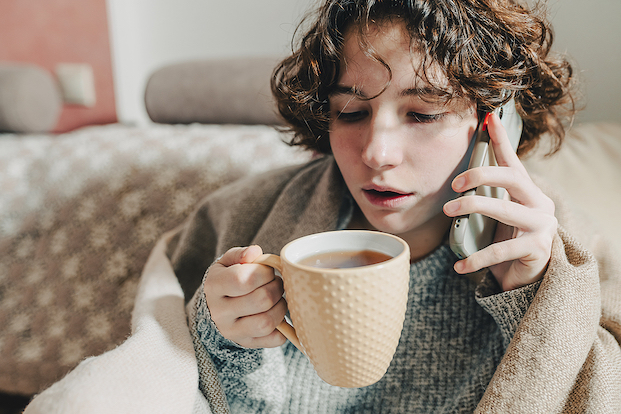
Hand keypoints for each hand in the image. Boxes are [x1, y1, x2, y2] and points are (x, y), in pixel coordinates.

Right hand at [204, 245, 286, 347]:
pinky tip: (276, 314)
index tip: (266, 271)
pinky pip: (275, 339)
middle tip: (276, 283)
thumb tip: (255, 252)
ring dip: (281, 307)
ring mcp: (233, 332)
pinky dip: (283, 327)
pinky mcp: (247, 343)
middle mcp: (220, 313)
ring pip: (267, 322)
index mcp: (214, 287)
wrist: (214, 310)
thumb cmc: (227, 280)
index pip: (243, 280)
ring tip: (277, 298)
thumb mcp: (227, 262)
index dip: (264, 272)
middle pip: (261, 300)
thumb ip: (241, 254)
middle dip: (276, 287)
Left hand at [443, 113, 557, 290]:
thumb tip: (459, 180)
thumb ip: (487, 198)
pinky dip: (477, 259)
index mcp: (528, 193)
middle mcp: (540, 204)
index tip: (489, 118)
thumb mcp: (497, 216)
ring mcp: (542, 226)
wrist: (528, 280)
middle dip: (481, 175)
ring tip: (448, 210)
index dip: (501, 140)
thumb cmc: (509, 242)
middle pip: (512, 178)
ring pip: (505, 210)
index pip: (512, 162)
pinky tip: (459, 266)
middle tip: (454, 184)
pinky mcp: (537, 249)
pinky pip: (502, 251)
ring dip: (472, 208)